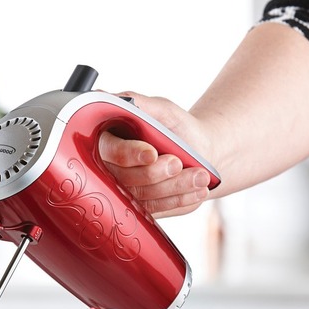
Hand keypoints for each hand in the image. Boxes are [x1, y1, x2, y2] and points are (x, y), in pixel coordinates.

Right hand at [98, 92, 214, 217]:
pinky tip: (197, 190)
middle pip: (124, 179)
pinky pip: (156, 210)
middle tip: (179, 163)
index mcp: (108, 140)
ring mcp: (124, 191)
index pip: (108, 151)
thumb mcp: (161, 109)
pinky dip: (179, 200)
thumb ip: (137, 102)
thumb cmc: (176, 128)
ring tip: (200, 176)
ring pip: (142, 197)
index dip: (128, 154)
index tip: (152, 153)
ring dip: (173, 187)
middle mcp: (110, 168)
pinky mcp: (140, 208)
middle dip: (154, 173)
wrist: (198, 151)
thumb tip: (111, 98)